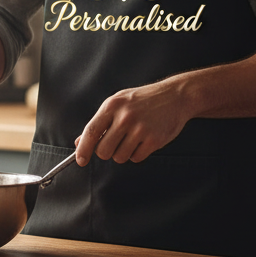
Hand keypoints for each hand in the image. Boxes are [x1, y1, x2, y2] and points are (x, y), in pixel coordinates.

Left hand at [76, 78, 191, 165]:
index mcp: (112, 105)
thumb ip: (100, 122)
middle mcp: (125, 117)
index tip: (80, 160)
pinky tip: (143, 140)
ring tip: (132, 138)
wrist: (175, 96)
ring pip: (119, 157)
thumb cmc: (143, 99)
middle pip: (104, 151)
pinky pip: (136, 158)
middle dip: (107, 152)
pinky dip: (137, 154)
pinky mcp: (154, 140)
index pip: (91, 132)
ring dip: (123, 153)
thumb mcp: (118, 103)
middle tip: (115, 143)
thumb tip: (80, 141)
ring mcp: (140, 129)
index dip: (83, 149)